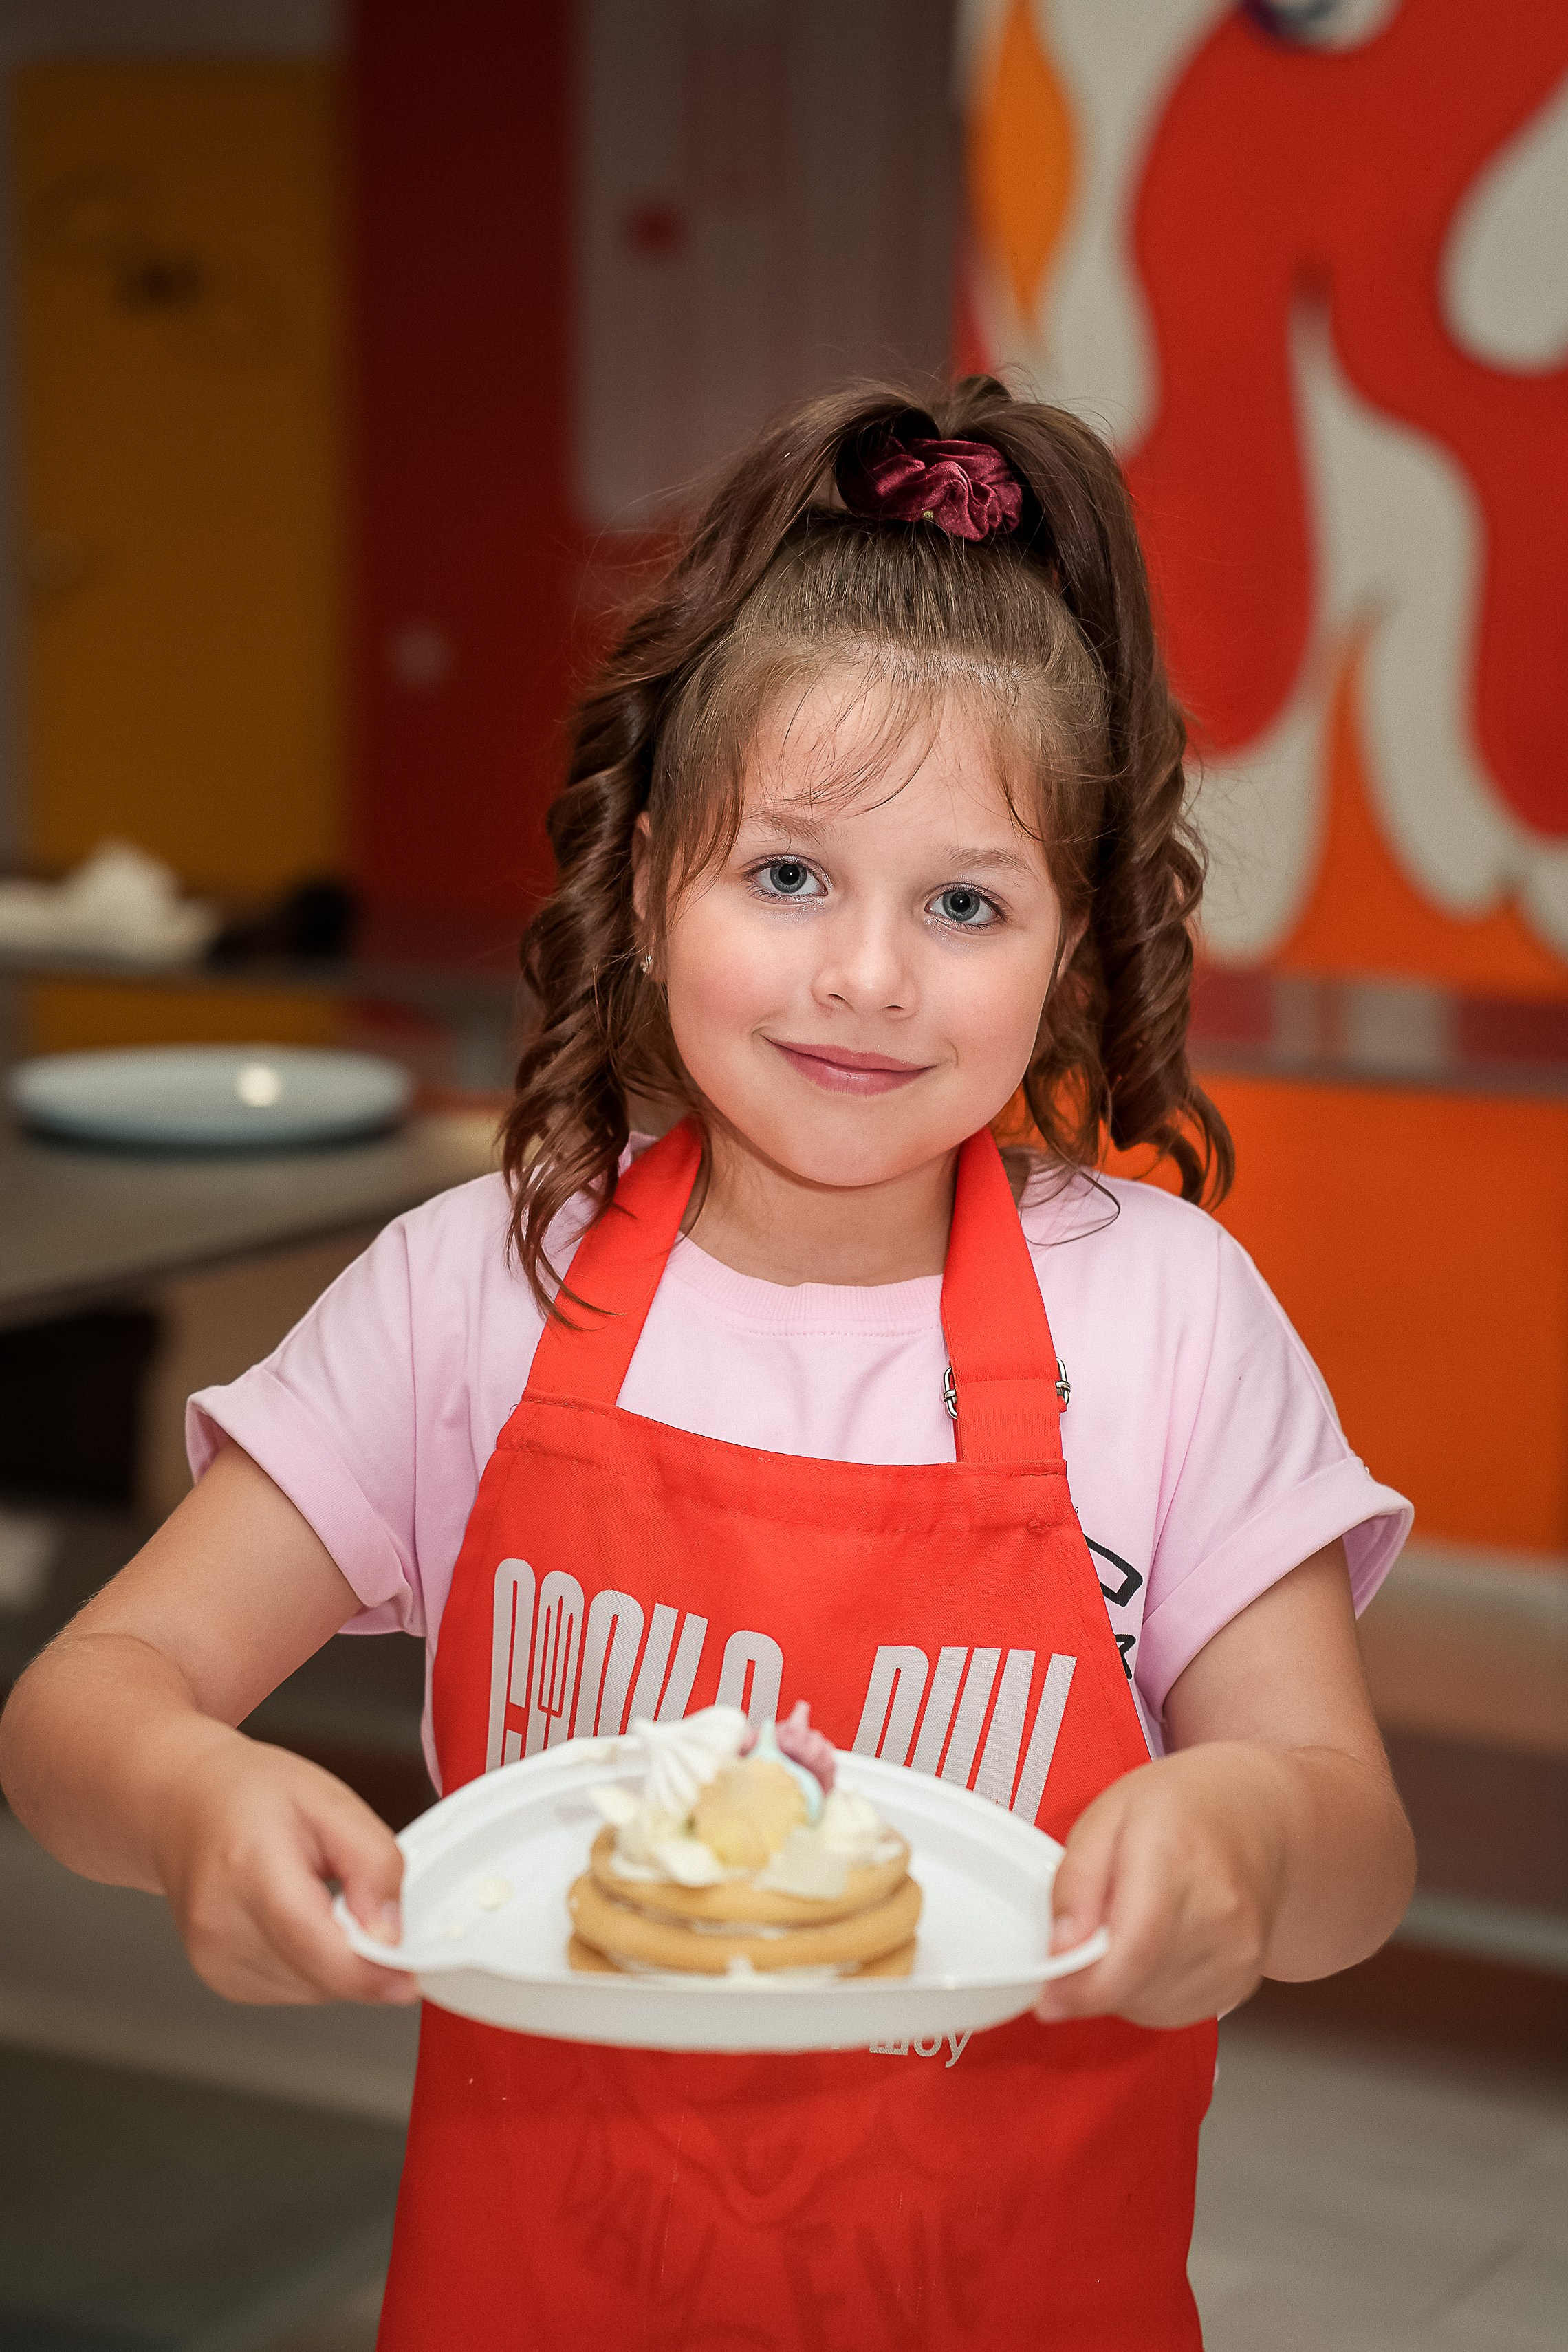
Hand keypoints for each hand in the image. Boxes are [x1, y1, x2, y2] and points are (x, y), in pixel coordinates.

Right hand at [149, 1720, 419, 2006]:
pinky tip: (301, 1919)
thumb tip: (391, 1931)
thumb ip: (373, 1862)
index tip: (409, 1976)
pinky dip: (313, 1965)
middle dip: (362, 1955)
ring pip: (311, 1990)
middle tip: (363, 1899)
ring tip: (320, 1897)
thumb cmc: (250, 1793)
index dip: (368, 1971)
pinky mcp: (219, 1977)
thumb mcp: (330, 1800)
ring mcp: (214, 1957)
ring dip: (338, 1960)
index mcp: (249, 1867)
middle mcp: (221, 1922)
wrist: (183, 1802)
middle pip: (318, 1975)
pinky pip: (291, 1990)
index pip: (311, 1943)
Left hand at [1034, 1744, 1292, 2029]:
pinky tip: (1152, 1946)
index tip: (1048, 1997)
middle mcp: (1218, 1912)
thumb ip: (1075, 1881)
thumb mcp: (1106, 1814)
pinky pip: (1172, 2012)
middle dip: (1090, 1976)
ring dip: (1117, 1984)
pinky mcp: (1241, 1983)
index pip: (1134, 1948)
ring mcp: (1237, 1953)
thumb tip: (1058, 1948)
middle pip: (1135, 1983)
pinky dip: (1145, 1991)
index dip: (1083, 1988)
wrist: (1257, 1817)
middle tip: (1087, 1928)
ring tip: (1127, 1923)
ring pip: (1148, 2005)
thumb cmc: (1182, 1808)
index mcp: (1177, 1857)